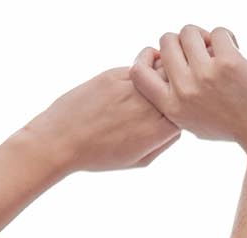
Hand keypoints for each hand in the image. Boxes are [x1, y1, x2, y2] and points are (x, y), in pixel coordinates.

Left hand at [23, 67, 181, 173]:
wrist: (60, 141)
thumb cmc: (98, 155)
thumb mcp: (138, 160)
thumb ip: (164, 142)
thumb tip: (178, 125)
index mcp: (158, 131)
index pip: (187, 110)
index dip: (183, 109)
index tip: (174, 111)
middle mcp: (148, 107)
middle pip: (177, 86)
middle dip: (174, 87)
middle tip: (164, 93)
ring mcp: (132, 88)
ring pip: (159, 71)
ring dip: (158, 76)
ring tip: (145, 89)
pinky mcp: (113, 74)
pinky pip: (137, 68)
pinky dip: (138, 73)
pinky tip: (124, 88)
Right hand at [131, 26, 246, 152]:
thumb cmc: (235, 128)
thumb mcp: (194, 123)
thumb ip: (177, 102)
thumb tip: (166, 69)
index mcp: (171, 107)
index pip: (137, 72)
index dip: (151, 56)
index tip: (169, 57)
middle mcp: (184, 91)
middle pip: (166, 42)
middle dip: (184, 40)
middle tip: (203, 52)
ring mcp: (205, 76)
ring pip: (189, 31)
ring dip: (205, 35)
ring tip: (219, 49)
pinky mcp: (228, 63)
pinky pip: (218, 32)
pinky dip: (227, 37)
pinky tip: (237, 49)